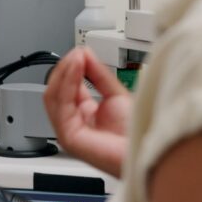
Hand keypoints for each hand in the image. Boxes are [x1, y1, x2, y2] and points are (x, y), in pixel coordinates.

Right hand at [44, 47, 131, 177]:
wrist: (149, 149)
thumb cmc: (137, 133)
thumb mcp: (116, 93)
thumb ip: (98, 74)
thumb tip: (84, 54)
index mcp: (84, 114)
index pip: (66, 87)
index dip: (71, 68)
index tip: (80, 52)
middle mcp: (73, 123)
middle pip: (55, 91)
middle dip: (65, 69)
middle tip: (77, 53)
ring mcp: (69, 131)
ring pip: (53, 96)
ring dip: (63, 73)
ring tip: (76, 58)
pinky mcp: (69, 137)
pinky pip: (60, 106)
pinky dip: (66, 83)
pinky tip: (76, 69)